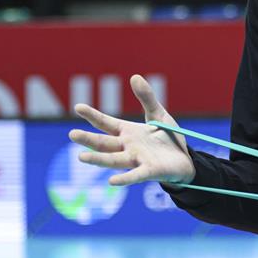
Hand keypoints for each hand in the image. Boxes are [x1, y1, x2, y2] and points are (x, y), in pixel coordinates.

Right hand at [68, 74, 194, 185]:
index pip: (106, 123)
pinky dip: (124, 179)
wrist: (185, 159)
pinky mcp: (150, 171)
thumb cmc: (168, 138)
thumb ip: (147, 98)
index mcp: (127, 132)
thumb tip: (134, 76)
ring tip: (82, 157)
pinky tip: (112, 181)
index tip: (77, 107)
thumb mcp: (158, 114)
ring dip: (98, 159)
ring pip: (114, 160)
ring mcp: (137, 160)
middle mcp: (128, 147)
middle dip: (88, 139)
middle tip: (72, 134)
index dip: (92, 115)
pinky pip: (135, 176)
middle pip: (104, 143)